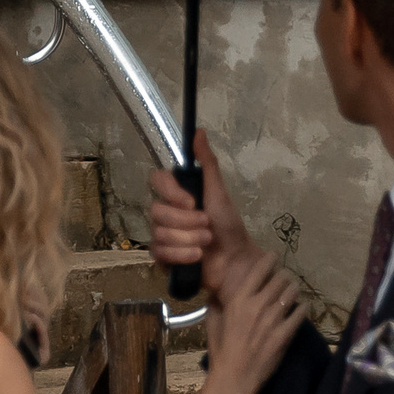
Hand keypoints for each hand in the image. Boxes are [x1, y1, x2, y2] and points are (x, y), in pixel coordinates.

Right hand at [149, 131, 254, 302]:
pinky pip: (160, 252)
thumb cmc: (229, 227)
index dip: (171, 192)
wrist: (237, 263)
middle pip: (157, 211)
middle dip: (187, 222)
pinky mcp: (163, 257)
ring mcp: (162, 235)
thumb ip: (207, 163)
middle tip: (208, 227)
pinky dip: (182, 255)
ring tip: (207, 244)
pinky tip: (197, 258)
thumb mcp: (219, 193)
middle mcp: (167, 212)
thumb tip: (199, 130)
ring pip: (160, 233)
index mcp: (178, 194)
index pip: (157, 180)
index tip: (192, 202)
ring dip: (189, 239)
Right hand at [202, 253, 303, 393]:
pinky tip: (300, 308)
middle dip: (285, 274)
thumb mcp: (212, 320)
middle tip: (285, 277)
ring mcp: (274, 320)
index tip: (274, 257)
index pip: (261, 269)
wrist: (235, 376)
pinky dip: (302, 307)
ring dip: (294, 288)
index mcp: (239, 299)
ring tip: (293, 290)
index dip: (271, 259)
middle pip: (281, 278)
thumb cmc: (221, 348)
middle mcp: (258, 305)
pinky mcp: (286, 334)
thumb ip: (216, 301)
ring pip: (293, 292)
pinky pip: (301, 313)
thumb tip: (216, 290)